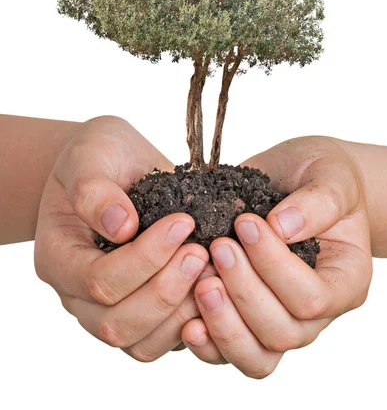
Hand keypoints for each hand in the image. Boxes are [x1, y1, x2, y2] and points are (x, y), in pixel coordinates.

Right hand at [34, 115, 207, 361]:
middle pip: (116, 323)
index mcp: (58, 257)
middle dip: (166, 290)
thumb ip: (94, 188)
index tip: (182, 222)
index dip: (144, 258)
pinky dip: (194, 322)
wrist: (113, 165)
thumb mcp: (91, 154)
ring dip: (183, 312)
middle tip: (202, 252)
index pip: (97, 280)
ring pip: (142, 344)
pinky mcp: (143, 314)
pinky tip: (216, 286)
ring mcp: (109, 309)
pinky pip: (165, 341)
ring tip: (213, 270)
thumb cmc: (98, 156)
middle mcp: (78, 295)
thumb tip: (122, 225)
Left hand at [181, 136, 371, 377]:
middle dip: (243, 292)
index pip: (312, 297)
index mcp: (345, 280)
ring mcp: (280, 321)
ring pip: (256, 356)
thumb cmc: (320, 175)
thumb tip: (282, 227)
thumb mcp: (330, 175)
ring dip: (222, 323)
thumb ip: (318, 201)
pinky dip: (206, 343)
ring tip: (200, 283)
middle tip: (218, 248)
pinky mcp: (246, 320)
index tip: (245, 223)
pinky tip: (186, 320)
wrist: (297, 177)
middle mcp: (316, 313)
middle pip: (281, 332)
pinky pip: (227, 352)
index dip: (274, 266)